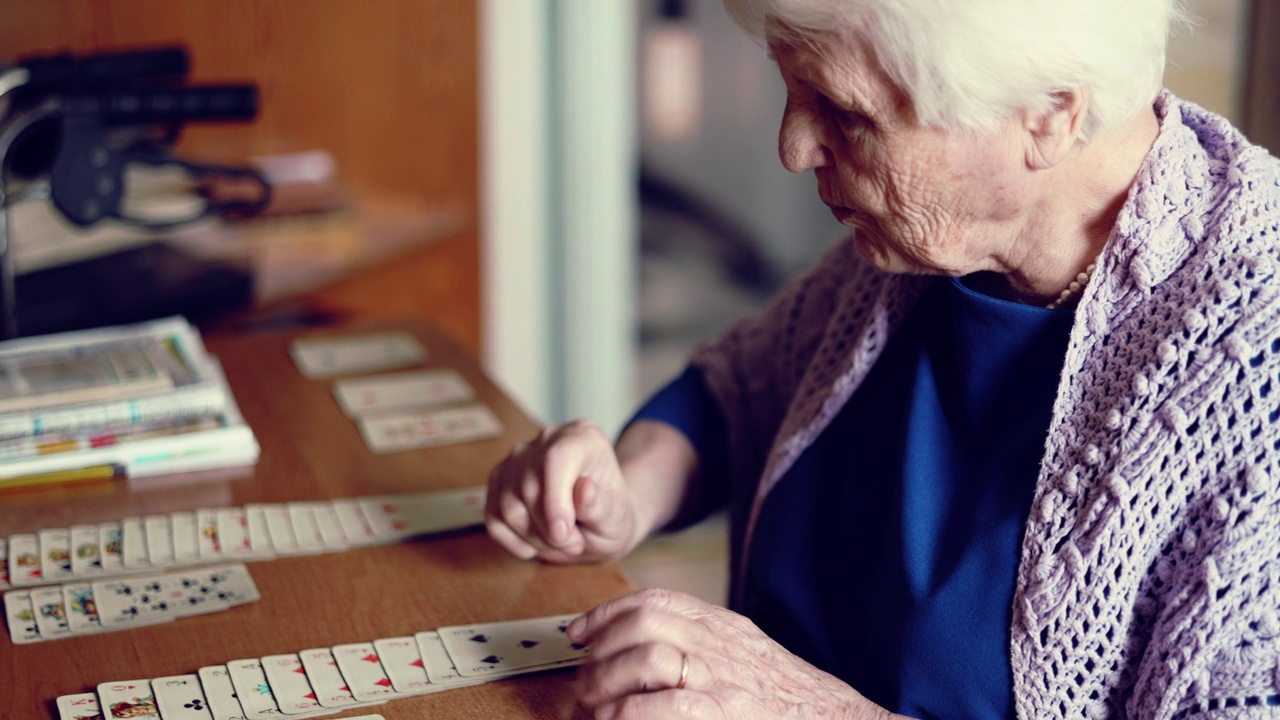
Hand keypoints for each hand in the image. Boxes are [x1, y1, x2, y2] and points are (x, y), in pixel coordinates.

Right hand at [486, 420, 641, 562]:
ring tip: (561, 542)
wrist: (598, 521)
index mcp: (583, 437)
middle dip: (549, 531)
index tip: (563, 533)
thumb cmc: (610, 516)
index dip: (554, 500)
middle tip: (575, 544)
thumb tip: (584, 490)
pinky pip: (494, 520)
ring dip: (534, 538)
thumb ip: (601, 506)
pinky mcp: (499, 481)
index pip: (556, 459)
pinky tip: (538, 543)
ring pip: (508, 507)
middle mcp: (546, 440)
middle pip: (528, 489)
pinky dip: (515, 542)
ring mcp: (518, 459)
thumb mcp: (618, 518)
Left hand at [568, 589, 893, 719]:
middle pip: (644, 622)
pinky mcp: (722, 713)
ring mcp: (723, 678)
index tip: (579, 632)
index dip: (607, 613)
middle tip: (582, 677)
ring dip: (607, 679)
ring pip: (647, 655)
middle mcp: (721, 644)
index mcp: (723, 627)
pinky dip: (628, 711)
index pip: (656, 600)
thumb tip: (644, 649)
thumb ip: (701, 644)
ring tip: (592, 704)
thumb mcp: (744, 654)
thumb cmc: (785, 698)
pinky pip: (663, 704)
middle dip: (601, 647)